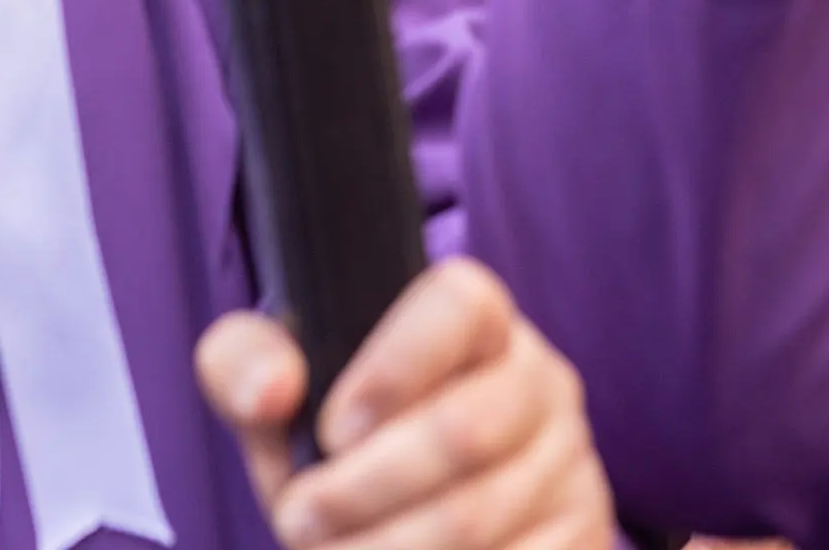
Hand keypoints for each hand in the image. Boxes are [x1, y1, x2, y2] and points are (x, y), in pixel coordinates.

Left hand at [196, 259, 613, 549]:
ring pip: (478, 517)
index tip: (332, 428)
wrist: (408, 507)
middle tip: (299, 518)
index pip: (461, 303)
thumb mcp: (288, 393)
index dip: (396, 363)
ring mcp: (568, 461)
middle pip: (466, 428)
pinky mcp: (581, 535)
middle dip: (365, 488)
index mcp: (480, 318)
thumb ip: (248, 363)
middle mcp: (539, 378)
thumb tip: (271, 388)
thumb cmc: (342, 436)